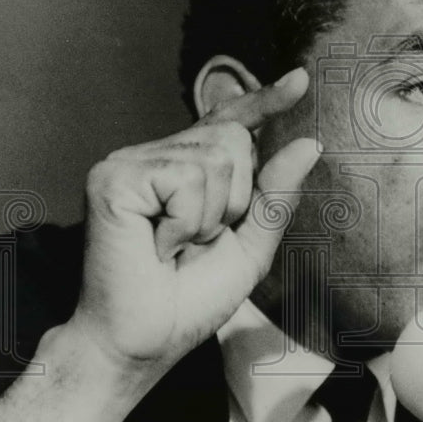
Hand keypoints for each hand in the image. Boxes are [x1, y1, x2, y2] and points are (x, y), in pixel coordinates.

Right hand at [69, 67, 318, 374]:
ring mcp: (131, 162)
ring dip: (208, 219)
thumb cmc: (189, 300)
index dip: (266, 101)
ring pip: (214, 159)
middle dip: (235, 202)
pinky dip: (185, 223)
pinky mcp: (113, 176)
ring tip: (173, 247)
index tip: (301, 79)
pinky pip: (185, 178)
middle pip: (234, 140)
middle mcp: (158, 155)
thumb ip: (277, 196)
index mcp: (189, 169)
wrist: (143, 342)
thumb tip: (309, 144)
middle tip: (195, 243)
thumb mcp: (251, 247)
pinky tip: (157, 245)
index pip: (233, 123)